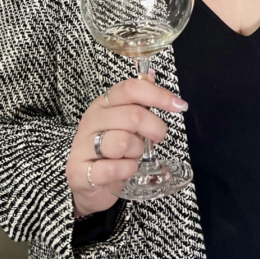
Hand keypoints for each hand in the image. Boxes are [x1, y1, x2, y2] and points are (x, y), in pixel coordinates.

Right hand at [66, 72, 187, 217]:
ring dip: (137, 152)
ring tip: (134, 156)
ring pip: (123, 142)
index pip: (130, 89)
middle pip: (133, 115)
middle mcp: (92, 120)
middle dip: (155, 129)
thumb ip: (138, 101)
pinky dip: (127, 170)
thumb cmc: (110, 150)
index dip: (158, 95)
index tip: (179, 105)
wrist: (87, 183)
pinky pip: (114, 168)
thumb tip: (151, 75)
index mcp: (103, 104)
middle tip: (157, 138)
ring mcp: (83, 145)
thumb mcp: (124, 123)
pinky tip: (126, 169)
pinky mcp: (80, 171)